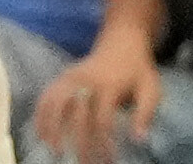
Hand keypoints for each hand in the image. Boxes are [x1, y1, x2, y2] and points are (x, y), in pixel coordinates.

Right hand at [41, 38, 166, 162]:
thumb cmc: (138, 70)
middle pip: (77, 115)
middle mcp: (86, 81)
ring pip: (55, 103)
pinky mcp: (62, 77)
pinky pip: (46, 95)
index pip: (102, 119)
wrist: (121, 41)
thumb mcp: (151, 90)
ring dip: (52, 128)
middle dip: (80, 143)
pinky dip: (41, 114)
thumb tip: (138, 140)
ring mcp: (71, 77)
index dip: (104, 142)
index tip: (109, 160)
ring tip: (55, 150)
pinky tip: (42, 132)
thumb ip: (145, 114)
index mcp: (109, 85)